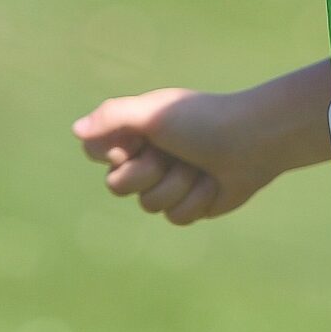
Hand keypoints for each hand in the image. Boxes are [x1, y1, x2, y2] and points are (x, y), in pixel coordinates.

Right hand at [71, 87, 289, 226]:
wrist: (254, 142)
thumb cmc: (204, 121)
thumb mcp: (154, 113)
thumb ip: (114, 116)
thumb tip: (76, 131)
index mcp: (135, 131)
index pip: (96, 153)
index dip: (116, 154)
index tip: (141, 141)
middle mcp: (147, 156)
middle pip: (118, 187)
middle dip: (149, 173)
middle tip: (174, 154)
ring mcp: (167, 182)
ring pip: (149, 205)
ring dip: (178, 186)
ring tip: (200, 166)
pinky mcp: (188, 203)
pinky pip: (175, 218)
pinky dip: (196, 201)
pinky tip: (213, 183)